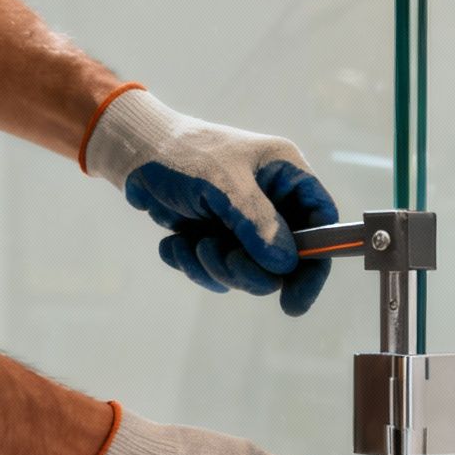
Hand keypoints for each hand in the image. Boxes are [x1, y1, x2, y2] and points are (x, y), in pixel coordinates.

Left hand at [82, 87, 338, 315]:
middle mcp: (272, 201)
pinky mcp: (218, 239)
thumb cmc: (181, 156)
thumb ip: (258, 224)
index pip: (321, 223)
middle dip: (249, 268)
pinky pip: (218, 273)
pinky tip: (175, 242)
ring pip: (250, 272)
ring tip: (193, 243)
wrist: (133, 155)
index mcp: (286, 175)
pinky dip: (195, 264)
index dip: (315, 262)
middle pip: (285, 260)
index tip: (294, 299)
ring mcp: (244, 223)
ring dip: (217, 267)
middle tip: (221, 259)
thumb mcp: (223, 185)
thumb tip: (286, 265)